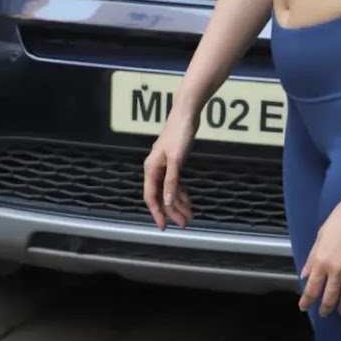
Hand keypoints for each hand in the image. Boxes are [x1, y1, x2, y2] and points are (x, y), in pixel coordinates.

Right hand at [143, 108, 196, 229]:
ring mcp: (164, 167)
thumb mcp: (176, 159)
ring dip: (178, 204)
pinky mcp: (174, 163)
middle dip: (172, 211)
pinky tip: (188, 202)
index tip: (163, 226)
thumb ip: (171, 181)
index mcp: (151, 169)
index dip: (157, 212)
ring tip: (189, 216)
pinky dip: (181, 193)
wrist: (186, 114)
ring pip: (169, 191)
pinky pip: (175, 183)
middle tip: (184, 224)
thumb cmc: (179, 134)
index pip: (151, 196)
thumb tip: (166, 201)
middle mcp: (155, 169)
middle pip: (161, 196)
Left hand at [299, 187, 340, 316]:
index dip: (307, 301)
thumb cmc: (340, 217)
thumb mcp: (320, 236)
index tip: (304, 307)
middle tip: (325, 312)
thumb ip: (312, 258)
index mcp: (321, 260)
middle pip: (330, 296)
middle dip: (326, 307)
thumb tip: (305, 275)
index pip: (311, 288)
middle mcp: (336, 269)